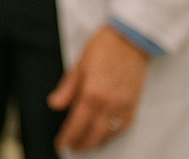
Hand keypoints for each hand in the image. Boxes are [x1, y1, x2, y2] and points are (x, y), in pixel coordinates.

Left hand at [48, 24, 149, 151]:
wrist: (130, 40)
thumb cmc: (102, 48)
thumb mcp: (77, 66)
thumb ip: (66, 89)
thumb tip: (54, 105)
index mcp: (91, 93)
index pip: (77, 123)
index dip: (68, 136)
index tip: (61, 143)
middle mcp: (109, 103)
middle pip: (94, 133)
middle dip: (82, 143)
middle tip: (72, 148)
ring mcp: (124, 105)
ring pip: (110, 133)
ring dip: (97, 142)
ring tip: (86, 145)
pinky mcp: (134, 103)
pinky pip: (124, 126)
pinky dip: (113, 134)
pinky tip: (106, 135)